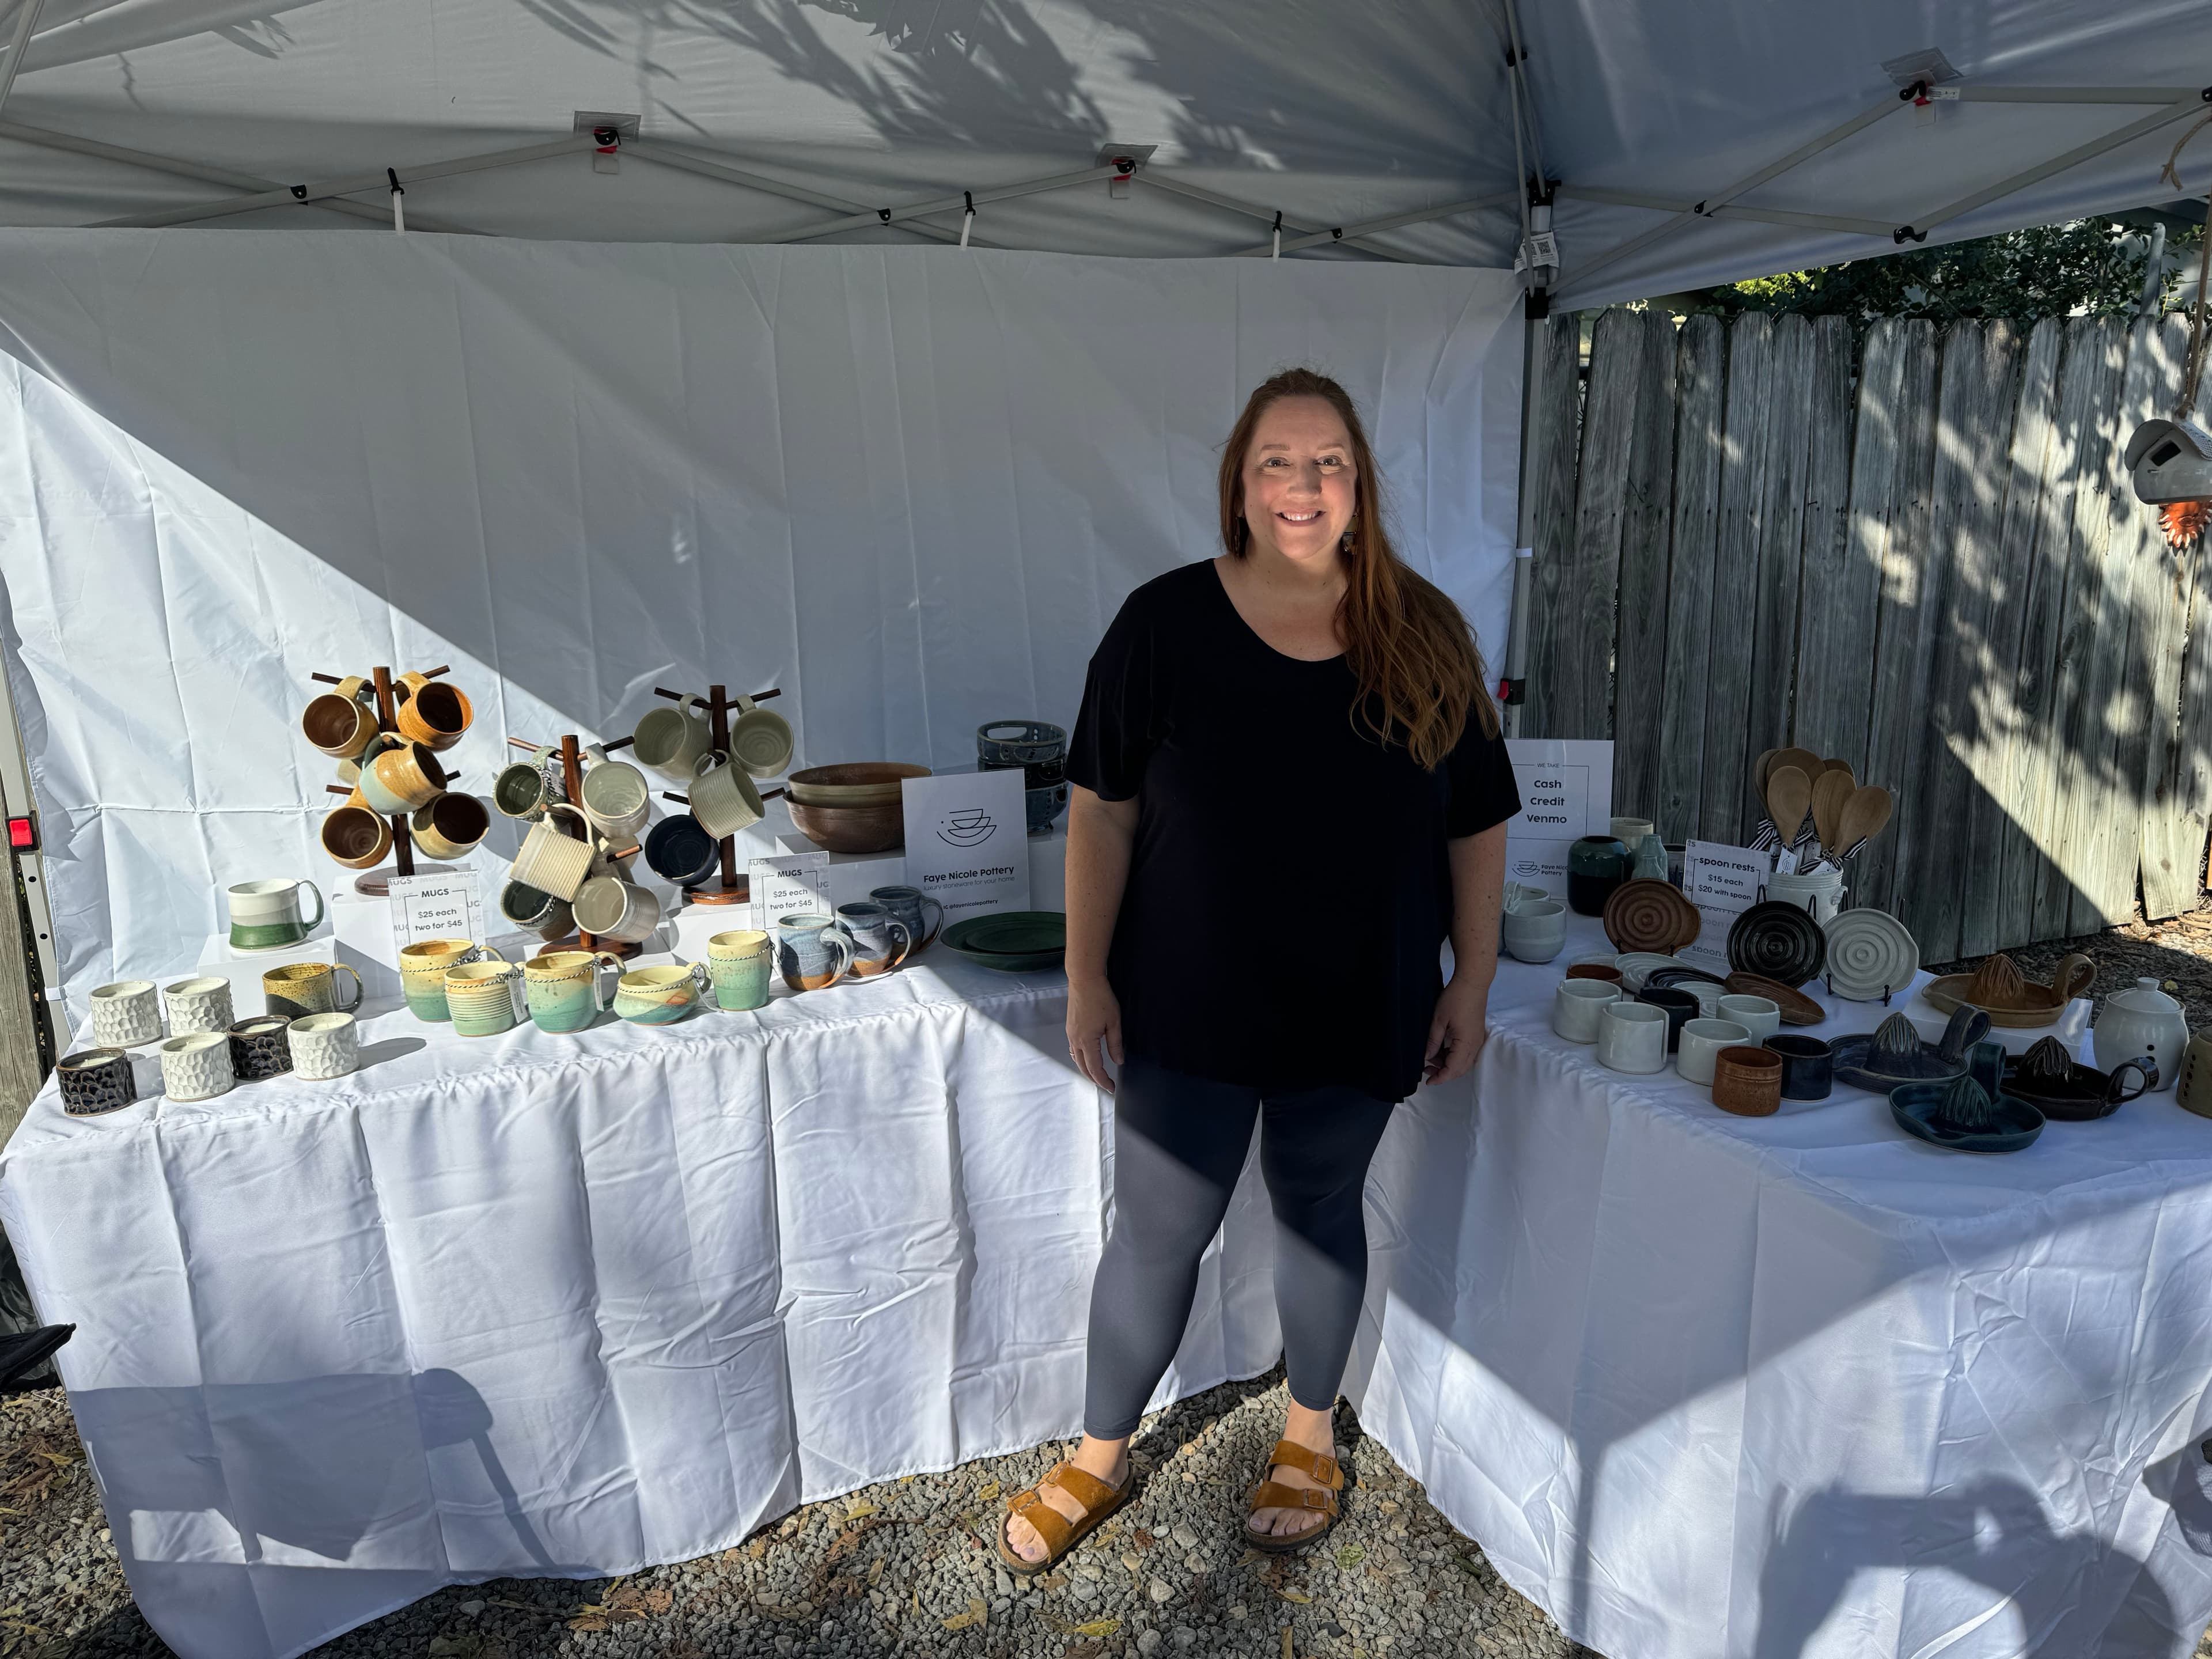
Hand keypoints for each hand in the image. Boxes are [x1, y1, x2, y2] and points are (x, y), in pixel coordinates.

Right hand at [1067, 977, 1123, 1092]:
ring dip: (1086, 1069)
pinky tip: (1087, 1057)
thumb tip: (1118, 1061)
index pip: (1095, 1068)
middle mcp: (1075, 1040)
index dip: (1103, 1080)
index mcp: (1087, 1041)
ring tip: (1097, 1074)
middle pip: (1083, 1067)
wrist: (1084, 979)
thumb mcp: (1114, 1022)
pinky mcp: (1069, 1027)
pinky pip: (1073, 1049)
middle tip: (1105, 1085)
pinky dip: (1080, 1058)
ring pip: (1076, 1059)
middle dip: (1094, 1079)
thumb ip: (1115, 1044)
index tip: (1111, 1087)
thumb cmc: (1100, 997)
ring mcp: (1070, 1033)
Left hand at [1423, 976, 1490, 1084]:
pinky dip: (1454, 1056)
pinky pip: (1467, 1053)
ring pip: (1464, 1062)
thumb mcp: (1438, 1020)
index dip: (1440, 1078)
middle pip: (1461, 1069)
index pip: (1453, 1069)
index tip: (1428, 1082)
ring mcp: (1477, 1039)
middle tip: (1426, 1070)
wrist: (1473, 982)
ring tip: (1431, 1058)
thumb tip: (1427, 1057)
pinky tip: (1442, 1050)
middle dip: (1444, 1073)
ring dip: (1449, 1064)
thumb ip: (1433, 1041)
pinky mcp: (1477, 1034)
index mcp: (1466, 1043)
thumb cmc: (1455, 999)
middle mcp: (1475, 1045)